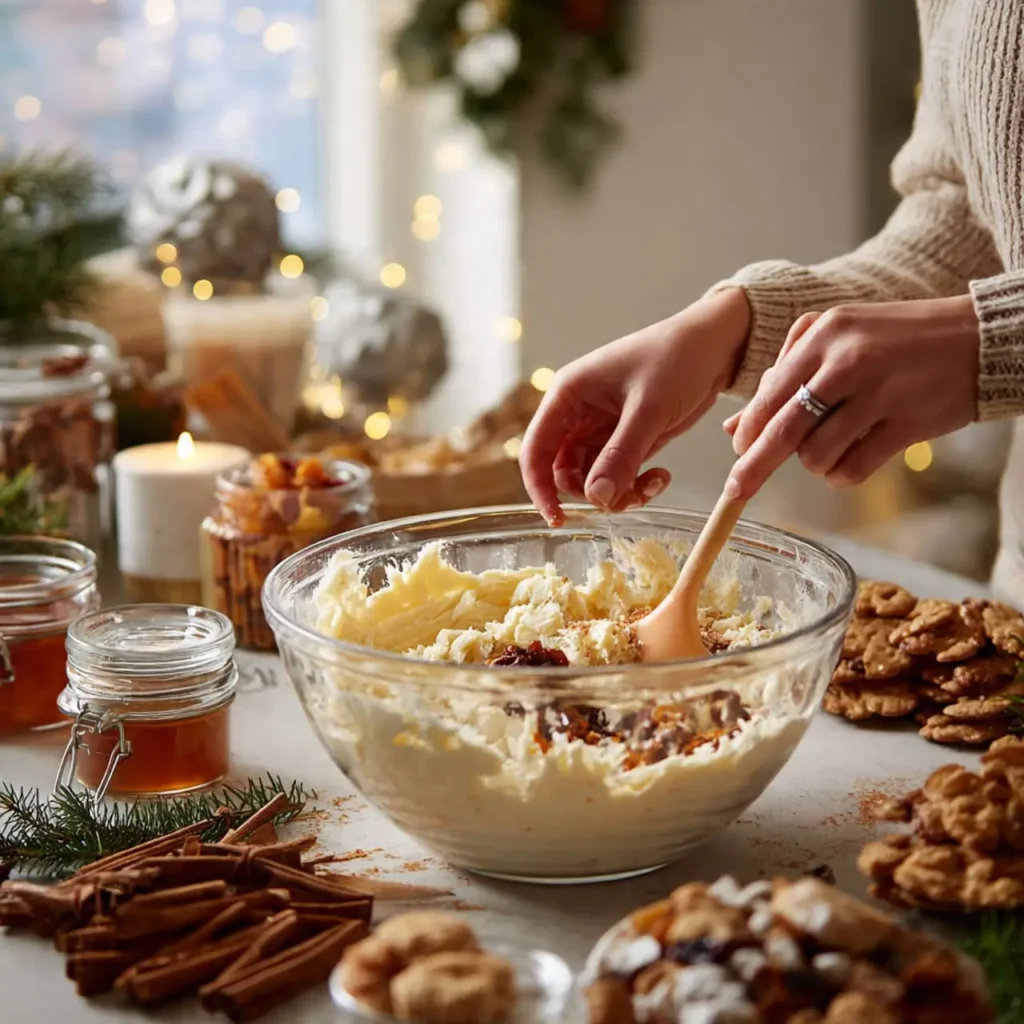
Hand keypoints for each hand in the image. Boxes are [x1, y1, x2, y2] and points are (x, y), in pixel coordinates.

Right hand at [520, 287, 749, 524]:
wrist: (716, 345)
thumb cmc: (676, 358)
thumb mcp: (648, 410)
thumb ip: (620, 456)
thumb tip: (597, 497)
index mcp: (568, 395)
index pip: (535, 450)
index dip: (539, 488)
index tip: (557, 518)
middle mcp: (578, 413)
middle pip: (563, 471)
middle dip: (591, 492)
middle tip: (623, 498)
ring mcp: (602, 428)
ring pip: (592, 478)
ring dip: (617, 492)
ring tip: (651, 486)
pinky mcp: (627, 438)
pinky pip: (617, 474)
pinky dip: (634, 485)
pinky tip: (661, 477)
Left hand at [722, 296, 980, 498]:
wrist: (978, 338)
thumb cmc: (896, 340)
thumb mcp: (839, 338)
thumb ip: (787, 375)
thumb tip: (737, 427)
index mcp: (824, 334)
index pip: (770, 394)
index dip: (749, 430)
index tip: (738, 451)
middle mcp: (847, 361)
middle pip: (784, 429)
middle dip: (755, 465)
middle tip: (737, 489)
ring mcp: (879, 393)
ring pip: (816, 454)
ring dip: (814, 465)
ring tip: (830, 450)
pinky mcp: (906, 423)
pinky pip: (853, 469)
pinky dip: (841, 476)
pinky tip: (849, 462)